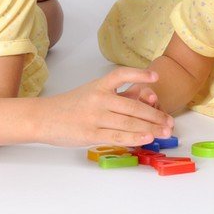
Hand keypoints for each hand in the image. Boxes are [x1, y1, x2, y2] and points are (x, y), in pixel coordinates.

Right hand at [37, 68, 173, 146]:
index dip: (139, 75)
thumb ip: (116, 95)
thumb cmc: (71, 106)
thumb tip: (144, 97)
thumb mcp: (92, 93)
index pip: (120, 75)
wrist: (44, 118)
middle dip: (155, 115)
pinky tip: (147, 138)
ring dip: (150, 128)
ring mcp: (94, 117)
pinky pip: (117, 136)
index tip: (156, 78)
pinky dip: (134, 137)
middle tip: (169, 121)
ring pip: (128, 122)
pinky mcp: (91, 134)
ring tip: (165, 132)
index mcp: (98, 85)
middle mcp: (98, 98)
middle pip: (132, 106)